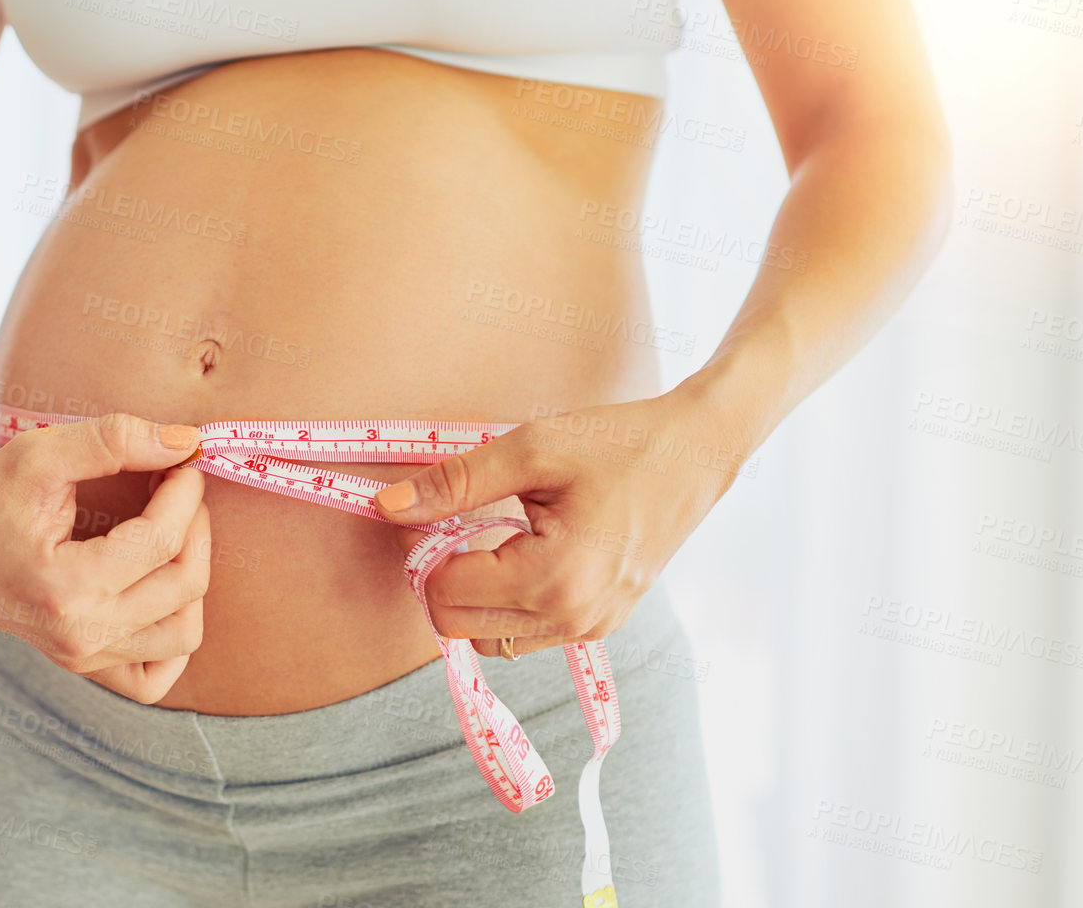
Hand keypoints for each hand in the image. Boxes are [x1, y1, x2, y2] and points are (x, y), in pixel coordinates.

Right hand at [0, 413, 209, 702]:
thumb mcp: (39, 453)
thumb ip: (113, 441)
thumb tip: (185, 442)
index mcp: (64, 588)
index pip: (161, 542)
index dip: (185, 493)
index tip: (183, 459)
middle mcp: (77, 636)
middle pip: (184, 586)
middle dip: (196, 525)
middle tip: (179, 485)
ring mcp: (81, 658)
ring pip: (183, 634)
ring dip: (193, 576)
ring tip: (172, 530)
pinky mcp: (83, 664)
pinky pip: (155, 675)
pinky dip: (173, 635)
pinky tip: (161, 587)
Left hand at [372, 391, 749, 657]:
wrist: (697, 453)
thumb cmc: (618, 443)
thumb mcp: (530, 449)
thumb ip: (453, 484)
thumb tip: (386, 507)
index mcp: (554, 578)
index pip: (444, 594)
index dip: (421, 550)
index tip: (427, 512)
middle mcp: (573, 618)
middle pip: (458, 627)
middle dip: (439, 577)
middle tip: (450, 523)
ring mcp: (590, 628)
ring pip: (488, 639)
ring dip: (471, 595)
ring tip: (489, 536)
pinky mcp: (598, 625)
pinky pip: (524, 634)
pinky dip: (504, 602)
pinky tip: (518, 552)